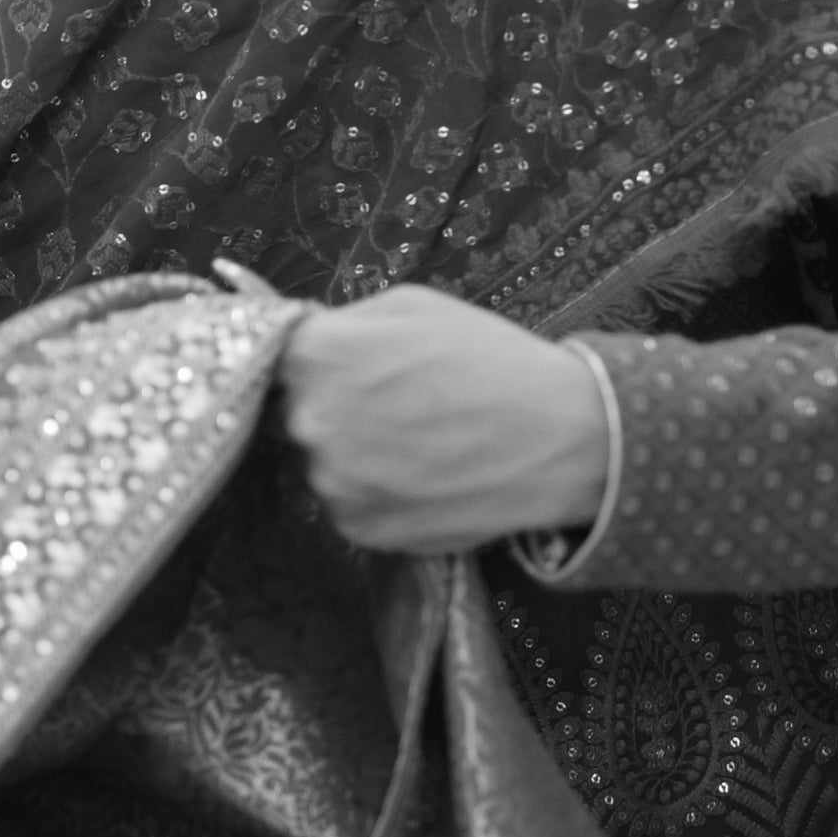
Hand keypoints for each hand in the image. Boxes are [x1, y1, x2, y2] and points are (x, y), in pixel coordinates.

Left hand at [263, 280, 607, 553]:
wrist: (565, 435)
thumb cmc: (490, 358)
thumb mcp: (412, 307)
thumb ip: (341, 324)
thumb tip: (302, 340)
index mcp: (314, 356)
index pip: (272, 359)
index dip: (306, 365)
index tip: (330, 369)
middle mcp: (308, 422)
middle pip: (296, 415)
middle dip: (332, 408)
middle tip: (394, 405)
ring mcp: (332, 482)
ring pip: (323, 464)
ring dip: (354, 455)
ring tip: (420, 441)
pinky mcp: (359, 529)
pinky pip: (350, 505)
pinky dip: (377, 494)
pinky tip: (425, 476)